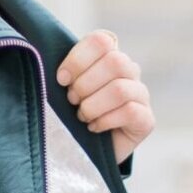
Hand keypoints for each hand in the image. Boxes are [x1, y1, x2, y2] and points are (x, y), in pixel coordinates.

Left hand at [55, 29, 154, 168]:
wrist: (85, 151)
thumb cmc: (70, 114)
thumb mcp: (63, 88)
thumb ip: (63, 71)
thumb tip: (46, 57)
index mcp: (109, 55)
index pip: (101, 41)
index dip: (79, 58)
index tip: (61, 79)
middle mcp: (129, 71)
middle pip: (114, 62)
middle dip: (85, 84)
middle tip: (72, 100)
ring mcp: (141, 94)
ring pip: (120, 89)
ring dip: (93, 105)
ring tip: (82, 116)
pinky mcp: (147, 119)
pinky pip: (129, 112)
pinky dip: (105, 121)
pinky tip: (94, 127)